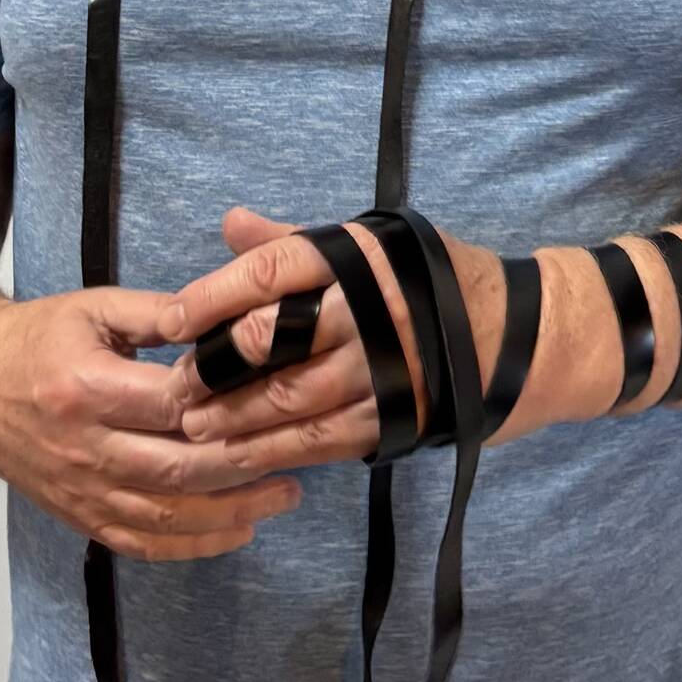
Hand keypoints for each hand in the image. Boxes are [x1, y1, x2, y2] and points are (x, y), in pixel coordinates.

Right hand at [0, 285, 302, 561]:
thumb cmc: (39, 337)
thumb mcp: (93, 307)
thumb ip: (155, 314)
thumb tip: (220, 319)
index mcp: (84, 389)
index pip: (167, 405)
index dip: (222, 402)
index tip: (273, 392)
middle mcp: (83, 448)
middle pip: (174, 469)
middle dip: (242, 466)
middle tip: (298, 456)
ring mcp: (80, 489)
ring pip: (163, 514)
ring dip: (229, 512)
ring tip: (283, 496)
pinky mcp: (79, 514)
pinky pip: (139, 542)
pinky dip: (190, 545)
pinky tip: (236, 532)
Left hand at [159, 208, 509, 473]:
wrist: (513, 336)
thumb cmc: (424, 282)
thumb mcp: (366, 246)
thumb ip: (292, 242)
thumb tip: (229, 223)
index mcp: (357, 256)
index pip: (272, 269)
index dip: (213, 295)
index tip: (169, 321)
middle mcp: (368, 309)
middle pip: (274, 340)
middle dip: (216, 369)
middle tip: (173, 390)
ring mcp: (383, 369)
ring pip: (292, 399)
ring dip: (235, 420)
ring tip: (194, 430)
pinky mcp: (394, 418)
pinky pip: (323, 441)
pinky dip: (275, 453)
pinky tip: (240, 458)